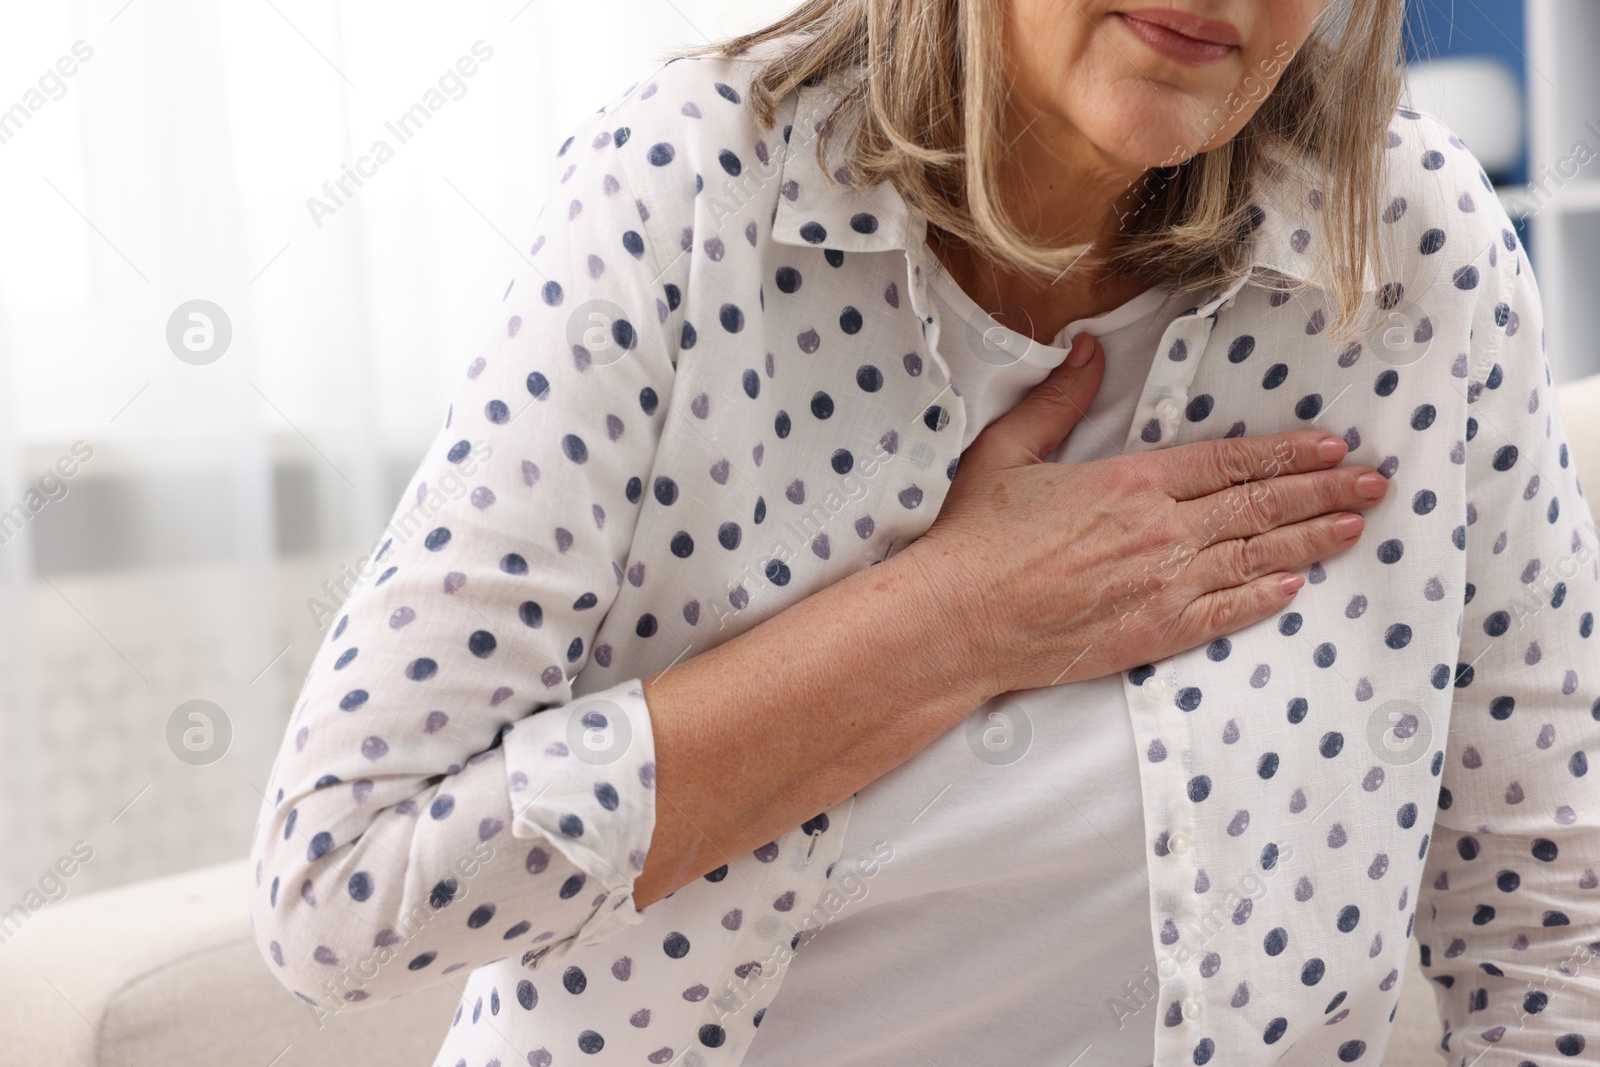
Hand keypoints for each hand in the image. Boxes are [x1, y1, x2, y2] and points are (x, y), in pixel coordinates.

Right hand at [899, 331, 1388, 697]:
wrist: (956, 620)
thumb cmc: (976, 537)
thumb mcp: (1008, 450)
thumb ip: (1058, 399)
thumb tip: (1090, 349)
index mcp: (1131, 481)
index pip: (1229, 462)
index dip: (1286, 454)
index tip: (1331, 445)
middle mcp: (1160, 532)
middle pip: (1259, 507)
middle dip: (1324, 491)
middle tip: (1376, 483)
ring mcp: (1162, 587)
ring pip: (1255, 556)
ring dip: (1312, 539)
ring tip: (1357, 525)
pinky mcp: (1153, 634)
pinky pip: (1226, 612)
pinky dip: (1265, 597)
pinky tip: (1296, 585)